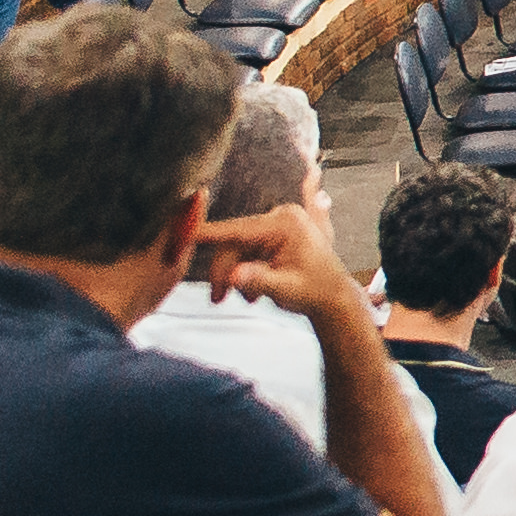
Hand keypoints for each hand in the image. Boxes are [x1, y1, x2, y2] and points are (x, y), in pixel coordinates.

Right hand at [193, 201, 363, 323]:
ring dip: (234, 274)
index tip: (182, 232)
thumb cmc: (315, 292)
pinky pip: (247, 251)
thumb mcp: (285, 290)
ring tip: (246, 299)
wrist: (333, 298)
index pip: (237, 229)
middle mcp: (280, 217)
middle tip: (218, 298)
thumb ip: (258, 281)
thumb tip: (234, 276)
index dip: (206, 233)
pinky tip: (253, 291)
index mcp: (285, 224)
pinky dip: (244, 270)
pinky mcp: (274, 235)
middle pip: (234, 242)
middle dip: (223, 270)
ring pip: (237, 248)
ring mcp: (277, 224)